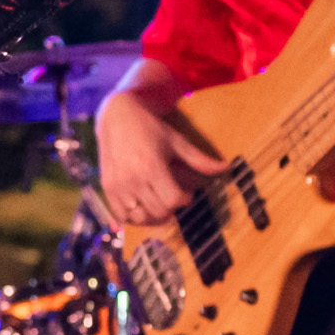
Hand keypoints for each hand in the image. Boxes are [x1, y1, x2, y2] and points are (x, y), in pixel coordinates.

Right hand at [94, 87, 219, 229]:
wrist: (117, 116)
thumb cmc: (150, 127)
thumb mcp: (176, 141)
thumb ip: (200, 159)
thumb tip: (226, 167)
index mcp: (151, 167)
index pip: (172, 200)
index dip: (184, 200)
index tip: (187, 194)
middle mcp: (132, 179)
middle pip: (159, 211)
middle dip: (172, 209)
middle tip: (175, 199)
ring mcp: (117, 186)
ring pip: (140, 218)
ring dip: (154, 217)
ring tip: (161, 207)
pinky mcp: (107, 188)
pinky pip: (122, 216)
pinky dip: (135, 219)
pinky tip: (144, 209)